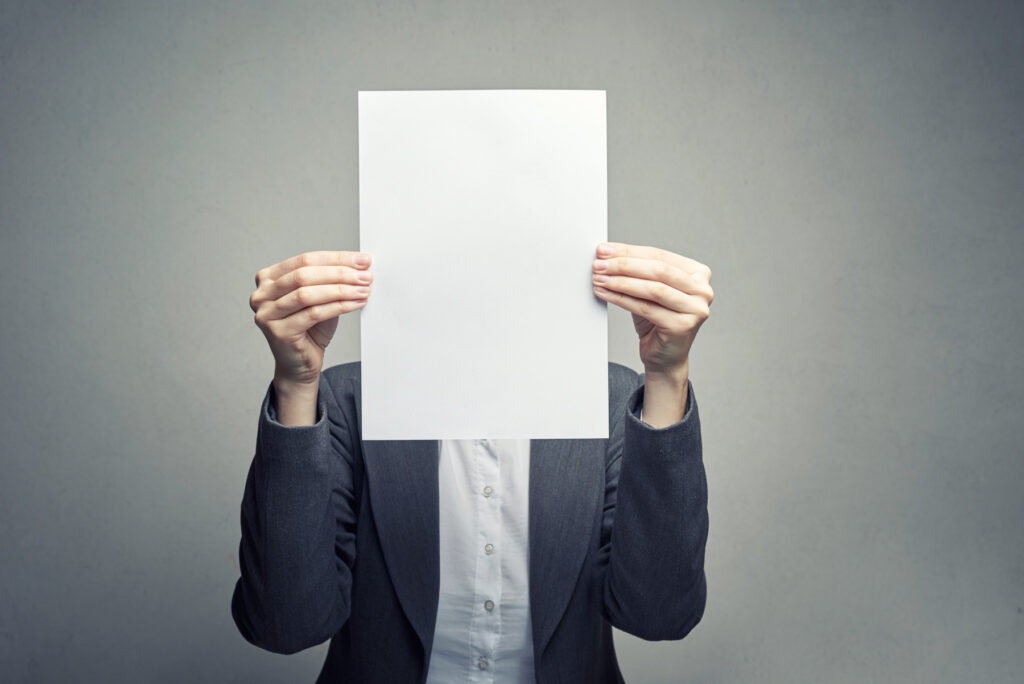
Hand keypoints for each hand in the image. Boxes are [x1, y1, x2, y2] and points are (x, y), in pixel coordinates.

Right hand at [250, 251, 371, 389]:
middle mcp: (261, 295)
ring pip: (308, 294)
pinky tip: (356, 303)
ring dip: (341, 289)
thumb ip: (330, 280)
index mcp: (268, 279)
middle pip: (305, 275)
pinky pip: (314, 313)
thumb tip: (360, 265)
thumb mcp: (319, 298)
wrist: (299, 365)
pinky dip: (339, 306)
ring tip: (364, 289)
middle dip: (340, 273)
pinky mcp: (278, 332)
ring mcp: (266, 314)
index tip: (362, 260)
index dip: (336, 258)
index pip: (305, 260)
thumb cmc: (309, 330)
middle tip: (365, 275)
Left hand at [592, 242, 712, 381]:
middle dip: (624, 265)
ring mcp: (696, 309)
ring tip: (599, 278)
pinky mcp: (683, 326)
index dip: (629, 251)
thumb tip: (606, 253)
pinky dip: (621, 299)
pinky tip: (605, 293)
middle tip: (599, 264)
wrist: (665, 357)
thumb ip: (635, 271)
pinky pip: (646, 308)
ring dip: (621, 282)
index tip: (604, 250)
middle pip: (658, 270)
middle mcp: (703, 290)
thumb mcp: (648, 290)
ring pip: (653, 288)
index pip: (659, 255)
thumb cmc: (657, 321)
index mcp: (698, 274)